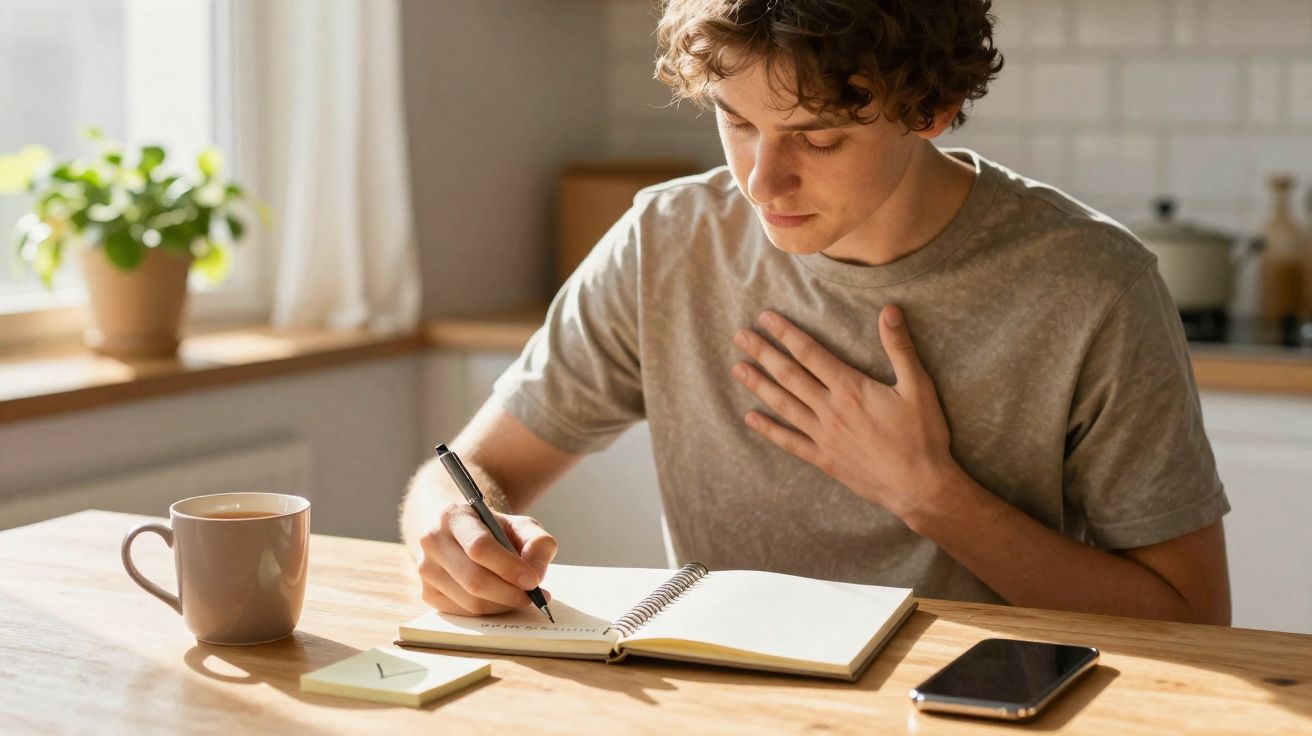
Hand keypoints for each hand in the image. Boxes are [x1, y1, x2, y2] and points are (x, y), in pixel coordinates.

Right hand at [416, 503, 556, 615]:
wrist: (461, 535)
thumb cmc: (494, 531)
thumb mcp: (521, 525)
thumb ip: (537, 543)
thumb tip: (535, 574)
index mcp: (454, 516)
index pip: (479, 547)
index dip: (508, 567)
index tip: (533, 581)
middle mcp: (432, 541)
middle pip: (474, 579)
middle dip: (509, 593)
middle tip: (533, 597)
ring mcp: (425, 569)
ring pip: (470, 601)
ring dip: (502, 605)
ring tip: (521, 597)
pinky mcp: (428, 593)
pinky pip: (464, 613)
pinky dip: (489, 611)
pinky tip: (501, 600)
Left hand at [730, 304, 957, 519]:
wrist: (920, 486)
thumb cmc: (922, 435)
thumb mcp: (918, 386)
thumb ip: (899, 347)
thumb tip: (890, 310)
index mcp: (851, 388)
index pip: (810, 354)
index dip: (787, 334)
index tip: (766, 318)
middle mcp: (830, 410)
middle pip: (789, 376)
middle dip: (763, 353)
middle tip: (739, 336)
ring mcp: (824, 436)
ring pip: (784, 405)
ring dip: (759, 385)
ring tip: (737, 369)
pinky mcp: (824, 459)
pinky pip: (789, 442)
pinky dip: (768, 430)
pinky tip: (750, 419)